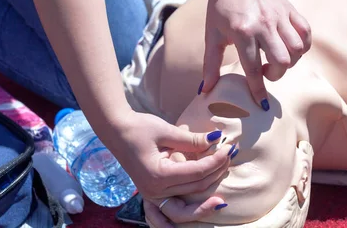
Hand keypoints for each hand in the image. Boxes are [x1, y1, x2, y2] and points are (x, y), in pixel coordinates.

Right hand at [104, 112, 232, 222]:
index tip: (229, 148)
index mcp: (158, 174)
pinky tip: (194, 216)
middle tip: (230, 157)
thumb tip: (216, 139)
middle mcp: (154, 190)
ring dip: (203, 205)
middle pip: (195, 188)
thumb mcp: (166, 131)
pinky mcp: (151, 194)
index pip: (197, 172)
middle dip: (216, 173)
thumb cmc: (139, 128)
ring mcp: (151, 195)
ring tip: (220, 201)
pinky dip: (179, 219)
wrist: (116, 131)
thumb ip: (192, 140)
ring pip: (183, 210)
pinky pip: (166, 215)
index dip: (217, 160)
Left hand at [201, 0, 311, 108]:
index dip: (258, 90)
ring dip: (289, 62)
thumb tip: (205, 91)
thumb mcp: (212, 35)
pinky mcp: (291, 10)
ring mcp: (280, 17)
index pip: (253, 68)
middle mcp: (264, 24)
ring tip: (277, 60)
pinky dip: (303, 46)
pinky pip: (306, 33)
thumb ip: (210, 64)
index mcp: (242, 31)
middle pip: (281, 61)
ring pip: (297, 49)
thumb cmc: (222, 7)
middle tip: (265, 72)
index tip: (262, 104)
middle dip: (275, 75)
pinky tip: (292, 49)